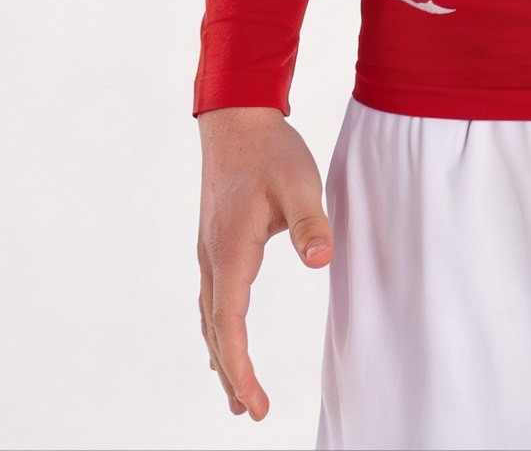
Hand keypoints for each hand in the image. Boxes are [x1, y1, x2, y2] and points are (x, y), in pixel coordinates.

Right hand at [196, 106, 334, 420]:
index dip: (241, 368)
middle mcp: (212, 258)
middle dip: (232, 374)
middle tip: (251, 413)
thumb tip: (320, 260)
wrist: (236, 118)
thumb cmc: (270, 151)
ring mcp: (210, 251)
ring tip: (236, 395)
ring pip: (211, 317)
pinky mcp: (215, 242)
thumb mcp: (300, 182)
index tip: (255, 404)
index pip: (230, 325)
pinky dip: (218, 329)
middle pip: (216, 330)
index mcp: (231, 252)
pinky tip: (223, 340)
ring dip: (223, 355)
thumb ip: (311, 222)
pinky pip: (212, 299)